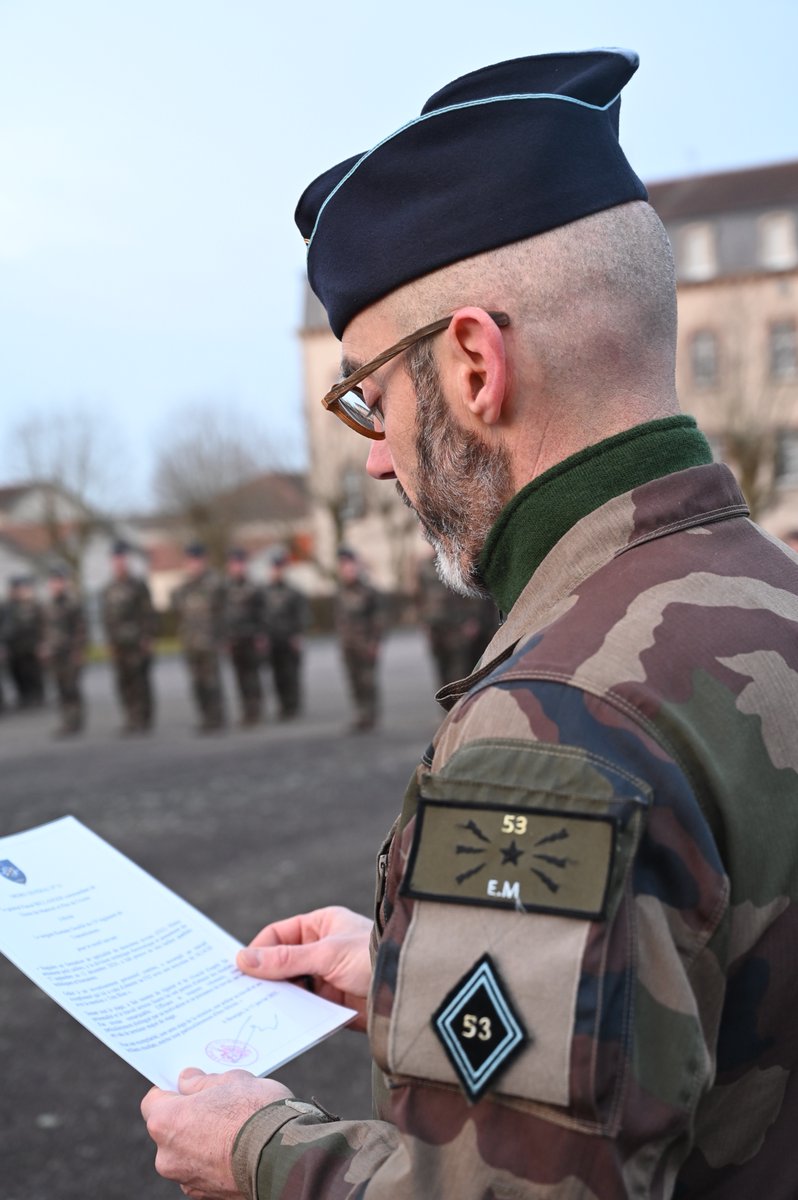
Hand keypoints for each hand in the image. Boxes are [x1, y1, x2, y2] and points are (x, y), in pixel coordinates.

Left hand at [141, 1066, 291, 1198]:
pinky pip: (202, 1172)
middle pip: (169, 1130)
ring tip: (233, 1130)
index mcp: (167, 1122)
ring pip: (186, 1153)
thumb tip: (187, 1080)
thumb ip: (202, 1082)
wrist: (284, 1155)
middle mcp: (167, 1156)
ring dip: (201, 1142)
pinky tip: (237, 1150)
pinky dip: (214, 1162)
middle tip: (217, 1106)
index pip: (152, 1101)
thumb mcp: (231, 1080)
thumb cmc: (255, 1111)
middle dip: (188, 1118)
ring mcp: (186, 1180)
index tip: (188, 1086)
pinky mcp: (205, 1196)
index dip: (170, 1091)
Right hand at [237, 906, 371, 1031]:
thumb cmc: (373, 957)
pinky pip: (304, 1009)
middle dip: (263, 978)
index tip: (238, 972)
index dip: (258, 951)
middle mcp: (321, 950)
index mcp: (321, 925)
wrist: (408, 992)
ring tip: (251, 1013)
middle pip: (281, 964)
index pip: (278, 935)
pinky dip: (291, 1016)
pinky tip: (275, 1025)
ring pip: (290, 988)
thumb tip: (242, 959)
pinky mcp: (332, 1004)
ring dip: (276, 999)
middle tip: (236, 996)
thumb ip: (285, 960)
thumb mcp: (326, 954)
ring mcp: (326, 978)